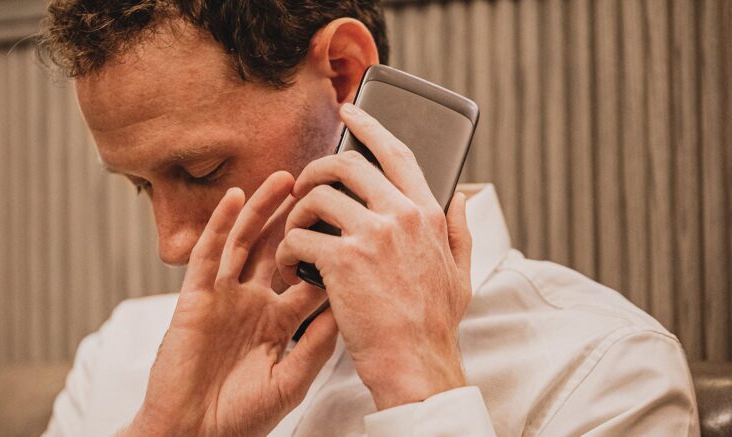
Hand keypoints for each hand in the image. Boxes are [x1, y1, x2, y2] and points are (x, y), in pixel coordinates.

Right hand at [123, 172, 338, 436]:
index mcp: (277, 323)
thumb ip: (316, 343)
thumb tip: (347, 305)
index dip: (326, 250)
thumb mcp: (291, 381)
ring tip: (284, 179)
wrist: (194, 434)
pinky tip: (235, 198)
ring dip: (262, 209)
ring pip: (244, 242)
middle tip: (320, 186)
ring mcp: (223, 298)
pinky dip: (220, 225)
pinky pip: (208, 255)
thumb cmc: (240, 417)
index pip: (305, 276)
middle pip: (276, 249)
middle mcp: (251, 303)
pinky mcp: (195, 298)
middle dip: (296, 218)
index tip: (349, 223)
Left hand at [275, 103, 473, 409]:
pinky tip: (294, 270)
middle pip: (345, 165)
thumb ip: (460, 229)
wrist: (417, 364)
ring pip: (316, 197)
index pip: (396, 152)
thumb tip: (461, 195)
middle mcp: (401, 214)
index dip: (369, 126)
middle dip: (314, 173)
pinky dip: (288, 252)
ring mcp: (372, 234)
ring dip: (296, 216)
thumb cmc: (434, 325)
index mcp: (429, 214)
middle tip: (301, 190)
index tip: (348, 111)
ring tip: (295, 240)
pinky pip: (299, 237)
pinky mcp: (343, 259)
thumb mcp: (461, 272)